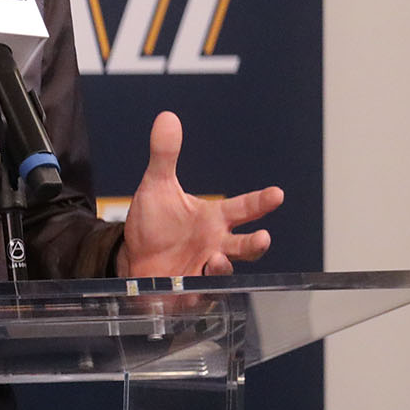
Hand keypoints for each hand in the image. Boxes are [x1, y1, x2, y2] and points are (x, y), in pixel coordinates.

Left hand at [119, 111, 283, 277]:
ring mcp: (204, 267)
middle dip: (256, 243)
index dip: (261, 202)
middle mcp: (216, 243)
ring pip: (225, 270)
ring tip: (216, 260)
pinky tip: (190, 284)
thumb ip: (165, 155)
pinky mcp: (188, 287)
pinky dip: (198, 289)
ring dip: (224, 267)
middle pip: (246, 246)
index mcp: (215, 218)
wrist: (132, 255)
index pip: (245, 207)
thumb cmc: (154, 222)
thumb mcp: (157, 186)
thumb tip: (166, 117)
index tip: (277, 194)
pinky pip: (200, 291)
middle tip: (263, 238)